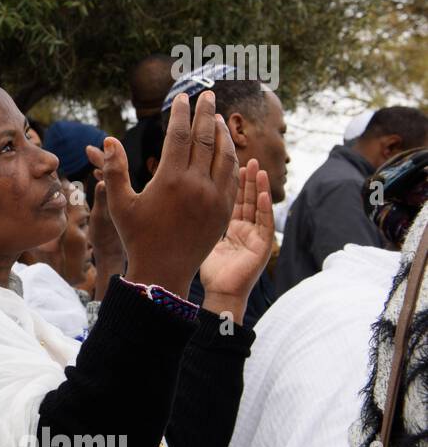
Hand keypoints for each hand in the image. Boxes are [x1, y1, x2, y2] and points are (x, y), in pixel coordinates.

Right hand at [83, 92, 236, 297]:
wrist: (163, 271)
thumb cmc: (137, 237)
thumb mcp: (119, 204)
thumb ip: (114, 169)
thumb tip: (109, 139)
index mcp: (170, 180)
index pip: (180, 135)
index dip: (181, 113)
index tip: (182, 97)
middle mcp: (196, 185)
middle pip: (206, 138)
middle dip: (207, 113)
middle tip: (208, 94)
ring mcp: (215, 197)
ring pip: (225, 155)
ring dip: (223, 133)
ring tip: (218, 119)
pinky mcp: (224, 210)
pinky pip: (232, 177)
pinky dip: (231, 159)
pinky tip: (227, 150)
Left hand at [199, 159, 274, 323]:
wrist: (218, 293)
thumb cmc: (208, 269)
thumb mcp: (201, 237)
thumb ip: (197, 218)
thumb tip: (179, 196)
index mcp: (228, 223)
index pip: (229, 194)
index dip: (228, 176)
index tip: (220, 156)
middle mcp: (244, 227)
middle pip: (245, 194)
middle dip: (244, 174)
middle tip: (243, 154)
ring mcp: (254, 235)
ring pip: (259, 204)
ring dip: (259, 186)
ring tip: (256, 167)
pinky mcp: (262, 246)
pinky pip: (266, 223)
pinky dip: (267, 208)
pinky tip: (266, 193)